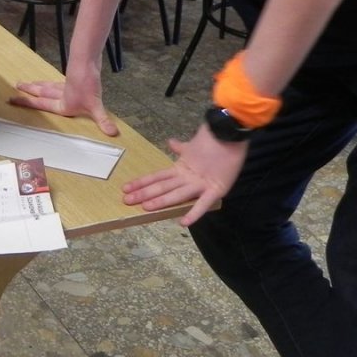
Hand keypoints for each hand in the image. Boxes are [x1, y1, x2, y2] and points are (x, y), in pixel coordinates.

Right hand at [11, 67, 117, 136]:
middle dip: (28, 91)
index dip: (26, 103)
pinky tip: (54, 83)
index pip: (40, 105)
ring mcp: (66, 86)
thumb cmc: (87, 84)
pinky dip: (53, 83)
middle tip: (16, 86)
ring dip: (39, 86)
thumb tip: (113, 133)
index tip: (12, 99)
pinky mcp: (73, 78)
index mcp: (62, 104)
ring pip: (49, 86)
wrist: (87, 62)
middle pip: (41, 93)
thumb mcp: (95, 106)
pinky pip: (59, 82)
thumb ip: (103, 120)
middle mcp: (61, 95)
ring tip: (30, 83)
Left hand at [122, 123, 247, 226]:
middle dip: (144, 193)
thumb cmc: (213, 140)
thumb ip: (181, 148)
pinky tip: (183, 223)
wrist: (230, 133)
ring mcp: (200, 183)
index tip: (126, 188)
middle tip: (126, 201)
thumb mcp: (193, 146)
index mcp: (181, 168)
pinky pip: (204, 203)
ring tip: (145, 207)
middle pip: (162, 186)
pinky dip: (194, 213)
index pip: (157, 177)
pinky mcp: (216, 189)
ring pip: (176, 193)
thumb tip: (171, 142)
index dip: (141, 182)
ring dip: (160, 200)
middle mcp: (186, 177)